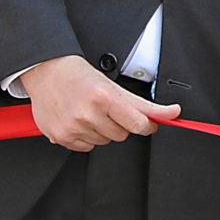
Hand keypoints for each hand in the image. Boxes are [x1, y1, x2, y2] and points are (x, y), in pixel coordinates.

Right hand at [20, 54, 182, 152]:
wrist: (47, 72)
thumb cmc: (80, 76)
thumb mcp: (114, 86)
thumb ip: (144, 104)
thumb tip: (172, 113)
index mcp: (104, 98)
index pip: (138, 124)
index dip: (147, 125)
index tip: (148, 123)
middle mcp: (87, 114)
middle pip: (121, 135)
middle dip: (120, 123)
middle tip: (107, 109)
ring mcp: (72, 127)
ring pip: (104, 142)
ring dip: (102, 130)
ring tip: (90, 112)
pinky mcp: (61, 137)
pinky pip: (86, 147)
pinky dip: (87, 136)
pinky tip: (80, 120)